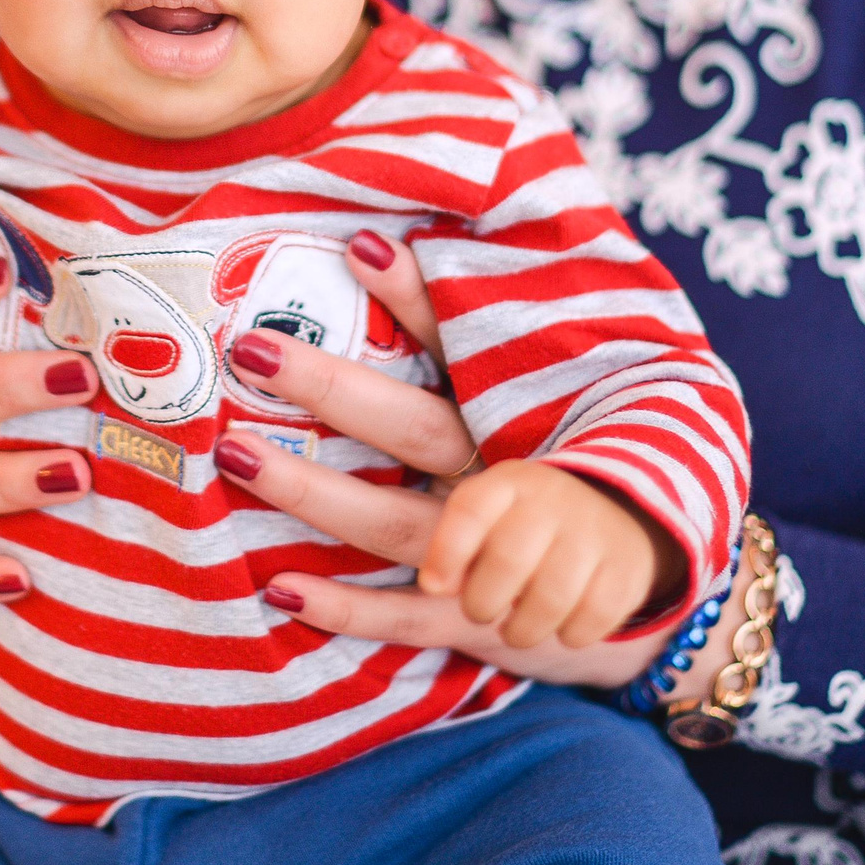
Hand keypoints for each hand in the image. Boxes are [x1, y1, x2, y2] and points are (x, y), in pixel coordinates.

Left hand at [218, 237, 664, 685]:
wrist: (628, 589)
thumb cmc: (557, 479)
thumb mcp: (533, 407)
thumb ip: (474, 348)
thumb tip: (381, 247)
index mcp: (513, 418)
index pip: (461, 347)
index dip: (415, 298)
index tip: (360, 247)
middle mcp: (498, 479)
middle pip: (414, 428)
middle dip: (333, 388)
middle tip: (252, 349)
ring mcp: (487, 555)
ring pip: (392, 521)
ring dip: (313, 492)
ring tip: (235, 454)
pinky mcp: (473, 618)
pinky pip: (402, 616)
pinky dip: (343, 608)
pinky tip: (279, 587)